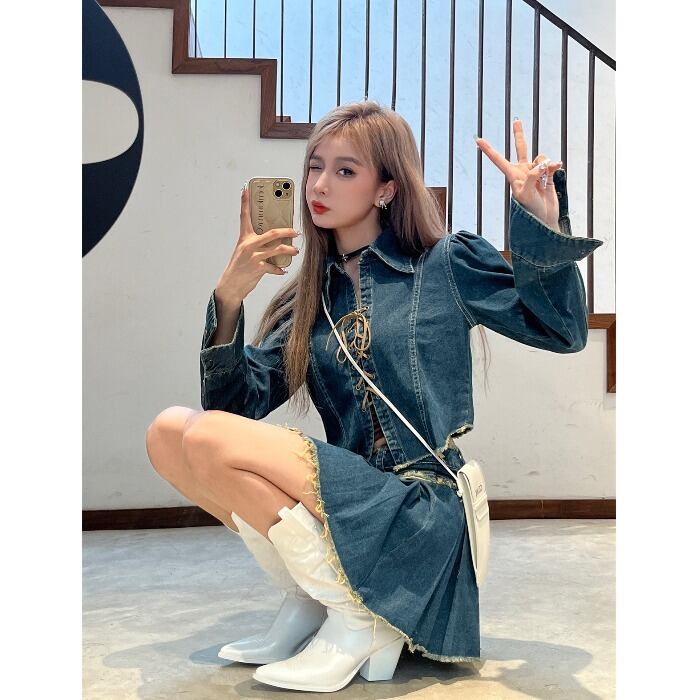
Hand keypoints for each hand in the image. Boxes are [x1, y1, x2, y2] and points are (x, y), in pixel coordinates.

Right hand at [214, 185, 300, 307]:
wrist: (230, 285)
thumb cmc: (239, 267)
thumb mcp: (244, 252)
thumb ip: (256, 244)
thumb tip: (274, 241)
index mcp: (244, 238)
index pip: (244, 216)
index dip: (245, 202)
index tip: (246, 188)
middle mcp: (249, 245)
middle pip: (273, 233)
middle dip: (287, 232)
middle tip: (296, 232)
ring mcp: (254, 256)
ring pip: (278, 249)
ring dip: (290, 250)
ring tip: (295, 251)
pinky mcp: (258, 268)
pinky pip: (274, 267)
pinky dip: (280, 269)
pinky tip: (283, 270)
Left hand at [474, 119, 562, 231]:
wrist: (544, 220)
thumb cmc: (530, 211)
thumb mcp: (526, 194)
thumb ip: (531, 176)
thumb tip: (542, 163)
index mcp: (513, 176)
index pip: (498, 160)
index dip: (488, 150)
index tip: (478, 139)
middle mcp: (523, 172)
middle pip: (521, 149)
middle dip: (519, 135)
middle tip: (517, 120)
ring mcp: (536, 173)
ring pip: (541, 157)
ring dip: (545, 162)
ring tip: (547, 175)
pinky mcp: (547, 175)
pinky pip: (551, 164)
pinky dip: (554, 165)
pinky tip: (557, 168)